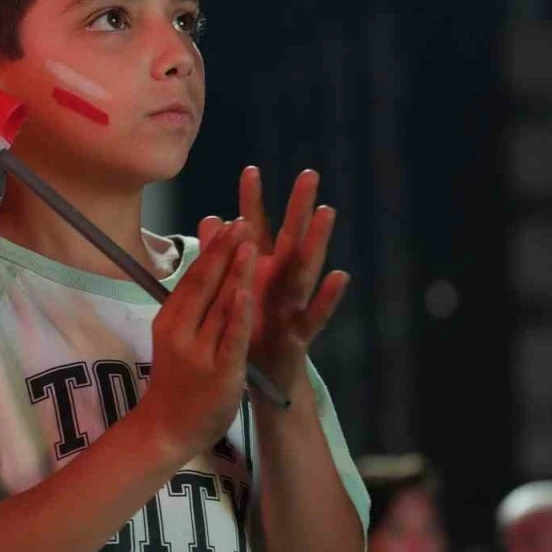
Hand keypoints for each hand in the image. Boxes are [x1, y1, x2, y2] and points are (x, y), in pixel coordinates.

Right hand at [139, 219, 256, 461]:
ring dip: (235, 274)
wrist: (167, 428)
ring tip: (249, 244)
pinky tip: (245, 293)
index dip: (214, 249)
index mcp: (171, 318)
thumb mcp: (177, 334)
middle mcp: (181, 331)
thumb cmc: (177, 378)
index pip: (194, 277)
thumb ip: (193, 298)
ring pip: (220, 306)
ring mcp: (199, 352)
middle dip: (225, 252)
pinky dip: (237, 314)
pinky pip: (230, 338)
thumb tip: (202, 261)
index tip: (232, 223)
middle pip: (205, 285)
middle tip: (242, 223)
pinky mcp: (219, 372)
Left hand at [215, 167, 349, 396]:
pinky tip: (340, 276)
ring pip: (306, 269)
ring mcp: (292, 305)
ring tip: (326, 212)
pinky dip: (327, 297)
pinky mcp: (299, 333)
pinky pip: (315, 314)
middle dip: (298, 207)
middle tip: (308, 174)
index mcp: (260, 271)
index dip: (252, 202)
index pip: (255, 230)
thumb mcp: (231, 292)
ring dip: (316, 241)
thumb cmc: (248, 330)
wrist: (261, 381)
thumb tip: (212, 219)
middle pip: (290, 239)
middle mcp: (279, 282)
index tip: (250, 169)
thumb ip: (222, 257)